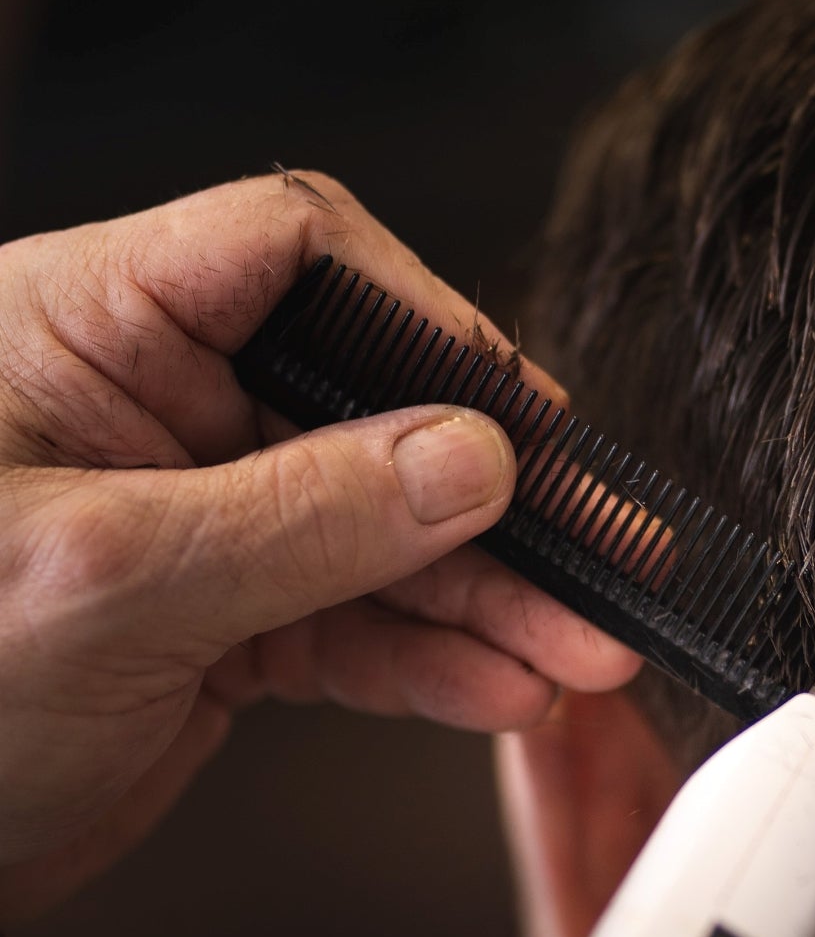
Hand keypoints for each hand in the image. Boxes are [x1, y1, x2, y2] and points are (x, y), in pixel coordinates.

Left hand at [0, 173, 639, 920]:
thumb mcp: (105, 583)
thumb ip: (301, 516)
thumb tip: (467, 457)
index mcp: (87, 330)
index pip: (288, 250)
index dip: (416, 313)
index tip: (509, 411)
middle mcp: (152, 409)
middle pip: (369, 405)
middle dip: (495, 492)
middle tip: (606, 552)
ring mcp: (196, 521)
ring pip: (381, 531)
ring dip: (490, 593)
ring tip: (583, 645)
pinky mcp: (220, 622)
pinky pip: (354, 623)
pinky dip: (432, 660)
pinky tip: (502, 686)